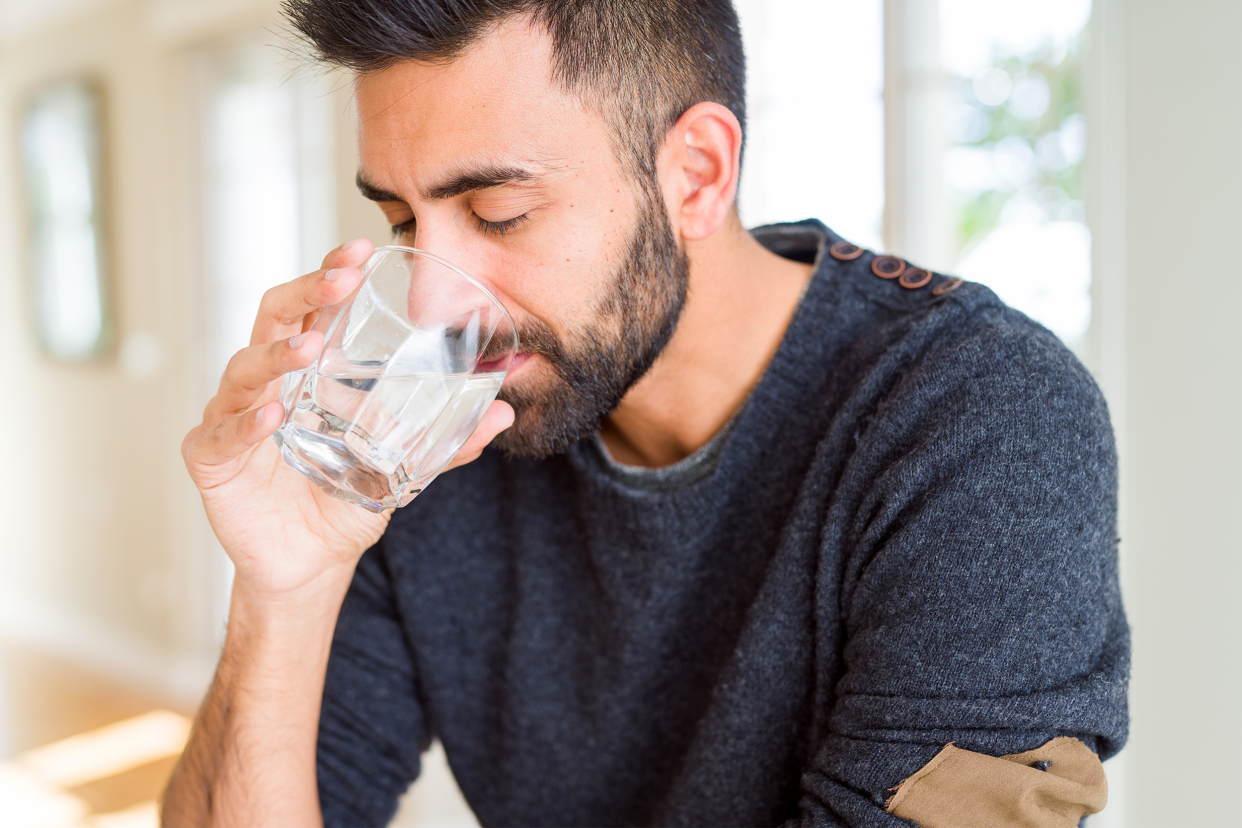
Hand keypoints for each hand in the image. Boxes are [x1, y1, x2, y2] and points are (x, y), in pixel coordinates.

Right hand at [182, 239, 514, 599]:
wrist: (312, 564)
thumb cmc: (345, 500)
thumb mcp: (403, 468)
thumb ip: (448, 442)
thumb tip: (503, 414)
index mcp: (308, 373)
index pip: (314, 308)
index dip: (332, 274)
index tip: (362, 249)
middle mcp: (267, 383)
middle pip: (274, 319)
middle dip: (306, 293)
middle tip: (341, 280)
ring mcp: (233, 415)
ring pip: (244, 369)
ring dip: (277, 354)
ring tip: (310, 349)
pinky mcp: (211, 457)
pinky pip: (222, 433)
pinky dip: (245, 422)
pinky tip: (272, 415)